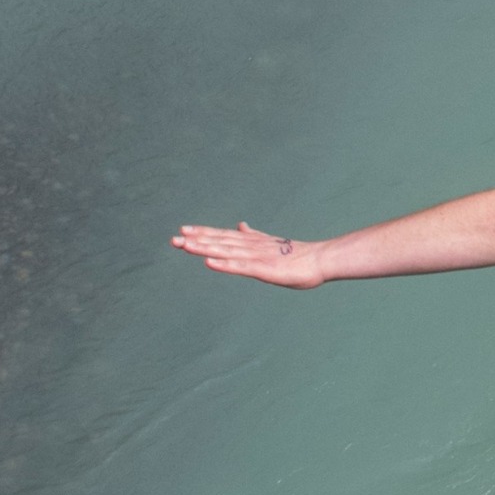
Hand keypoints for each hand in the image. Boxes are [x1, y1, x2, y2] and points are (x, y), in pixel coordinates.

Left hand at [174, 222, 326, 287]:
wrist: (320, 260)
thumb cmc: (297, 255)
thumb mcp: (270, 244)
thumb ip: (253, 236)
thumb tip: (239, 225)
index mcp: (252, 242)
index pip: (223, 236)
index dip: (203, 233)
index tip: (183, 230)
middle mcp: (251, 246)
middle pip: (220, 242)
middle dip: (196, 241)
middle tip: (174, 240)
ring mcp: (256, 257)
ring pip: (226, 252)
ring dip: (205, 249)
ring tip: (185, 246)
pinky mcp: (264, 270)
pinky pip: (241, 267)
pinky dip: (224, 264)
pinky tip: (209, 263)